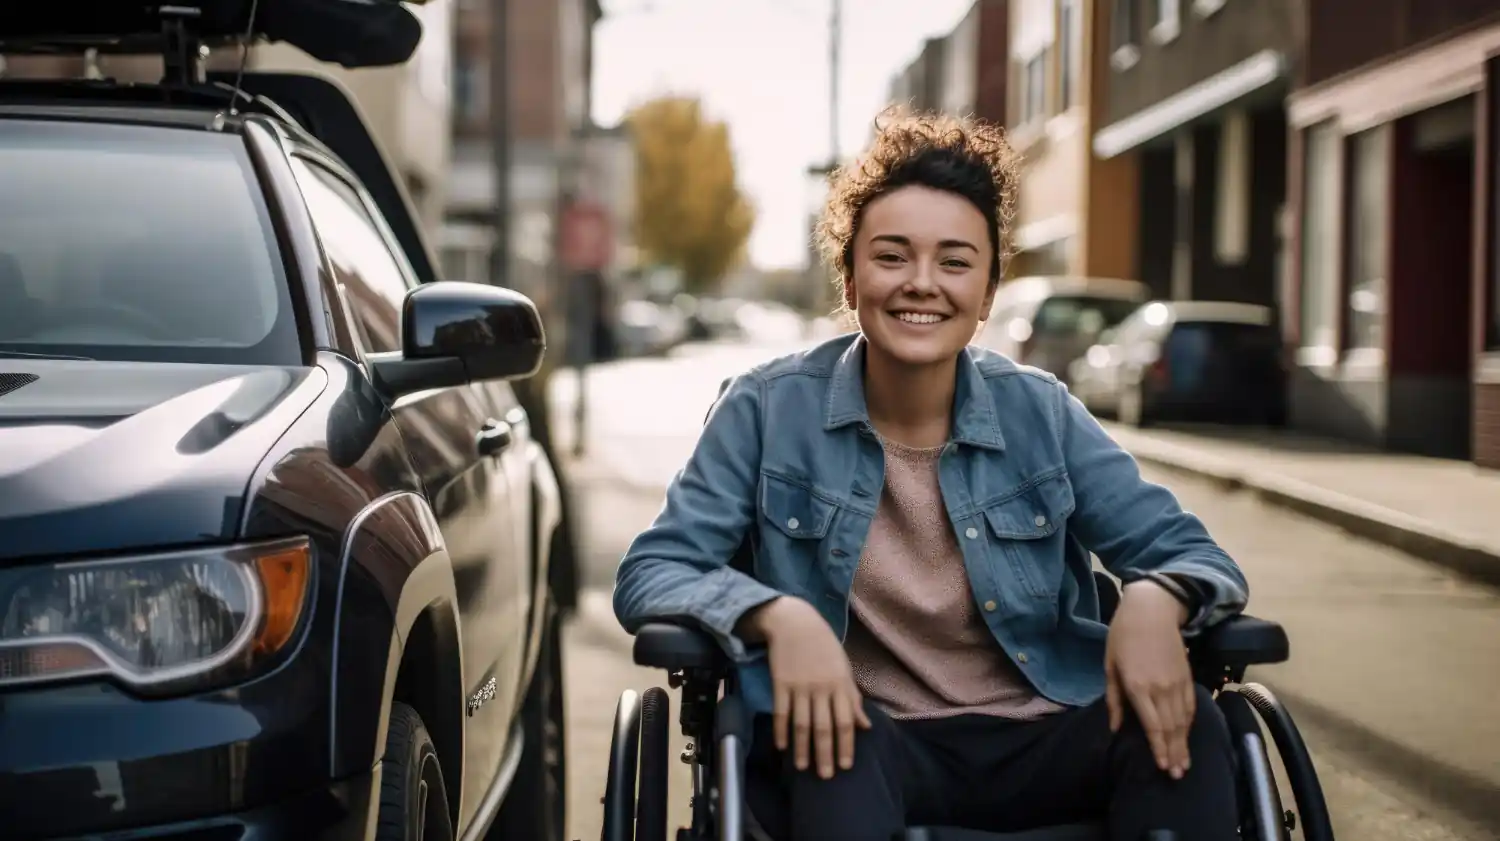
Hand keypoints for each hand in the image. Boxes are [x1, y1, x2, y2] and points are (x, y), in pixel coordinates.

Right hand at [741, 597, 871, 777]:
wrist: (794, 622)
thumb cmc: (824, 646)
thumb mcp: (844, 668)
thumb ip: (853, 698)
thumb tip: (865, 726)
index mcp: (840, 684)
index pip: (845, 722)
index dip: (846, 745)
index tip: (846, 766)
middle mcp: (821, 688)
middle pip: (823, 727)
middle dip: (825, 754)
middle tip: (826, 776)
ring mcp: (799, 686)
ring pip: (801, 724)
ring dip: (802, 748)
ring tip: (802, 767)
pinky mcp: (780, 684)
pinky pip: (781, 712)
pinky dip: (781, 730)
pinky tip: (782, 746)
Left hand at [1105, 580, 1193, 778]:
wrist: (1152, 610)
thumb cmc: (1123, 636)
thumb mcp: (1110, 666)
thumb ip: (1114, 699)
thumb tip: (1114, 728)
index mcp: (1138, 687)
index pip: (1152, 726)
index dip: (1159, 748)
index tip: (1162, 767)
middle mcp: (1160, 688)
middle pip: (1171, 728)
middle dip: (1174, 753)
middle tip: (1177, 776)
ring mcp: (1176, 683)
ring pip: (1183, 720)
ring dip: (1184, 744)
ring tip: (1184, 764)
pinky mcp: (1186, 677)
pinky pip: (1190, 706)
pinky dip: (1189, 724)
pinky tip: (1187, 737)